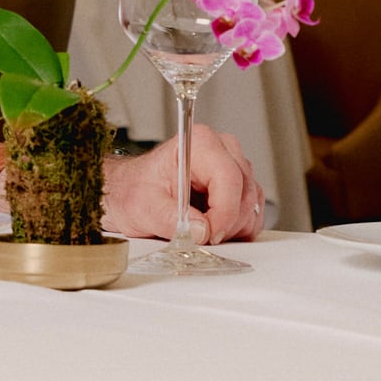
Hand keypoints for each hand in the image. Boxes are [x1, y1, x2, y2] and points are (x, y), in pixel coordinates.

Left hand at [100, 127, 265, 243]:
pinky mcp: (238, 186)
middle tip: (199, 237)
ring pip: (251, 204)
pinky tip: (212, 229)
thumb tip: (201, 231)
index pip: (229, 178)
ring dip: (231, 227)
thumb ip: (171, 219)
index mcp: (200, 144)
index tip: (209, 235)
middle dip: (226, 223)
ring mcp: (233, 167)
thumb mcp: (144, 206)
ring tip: (201, 230)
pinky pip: (252, 211)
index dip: (224, 213)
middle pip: (244, 192)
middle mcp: (222, 150)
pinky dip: (237, 228)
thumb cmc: (134, 190)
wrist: (129, 191)